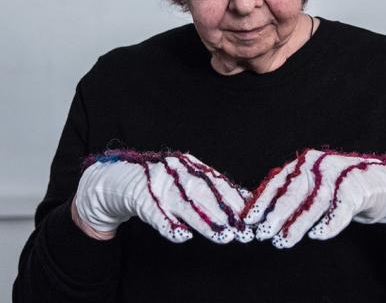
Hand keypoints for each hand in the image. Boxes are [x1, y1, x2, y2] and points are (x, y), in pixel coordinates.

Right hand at [74, 149, 253, 244]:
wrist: (118, 179)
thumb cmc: (159, 182)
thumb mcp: (185, 178)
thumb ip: (209, 188)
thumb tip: (244, 198)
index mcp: (190, 165)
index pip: (217, 182)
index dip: (235, 198)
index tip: (252, 214)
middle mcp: (177, 172)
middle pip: (206, 194)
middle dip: (226, 212)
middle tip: (244, 230)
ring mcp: (159, 185)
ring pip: (186, 206)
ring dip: (206, 222)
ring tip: (224, 236)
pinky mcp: (142, 200)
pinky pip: (158, 215)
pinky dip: (171, 226)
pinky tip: (184, 236)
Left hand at [242, 148, 385, 248]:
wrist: (382, 183)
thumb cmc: (341, 187)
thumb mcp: (314, 186)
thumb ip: (293, 196)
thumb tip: (262, 216)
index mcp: (304, 162)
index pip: (278, 181)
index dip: (263, 200)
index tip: (248, 219)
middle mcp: (319, 164)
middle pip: (293, 191)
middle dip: (276, 214)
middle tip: (262, 233)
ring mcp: (338, 174)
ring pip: (314, 202)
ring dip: (297, 224)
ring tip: (282, 241)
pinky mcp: (358, 188)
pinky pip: (341, 208)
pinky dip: (328, 223)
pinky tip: (317, 235)